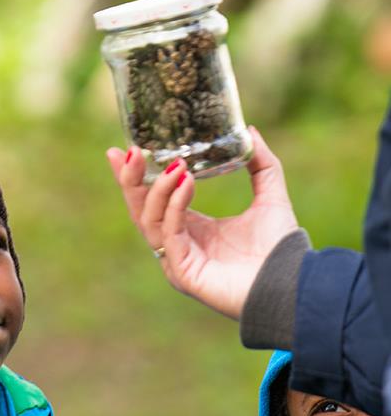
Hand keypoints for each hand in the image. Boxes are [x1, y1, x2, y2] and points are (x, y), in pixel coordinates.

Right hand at [106, 127, 298, 319]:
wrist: (292, 283)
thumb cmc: (280, 249)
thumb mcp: (270, 197)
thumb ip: (262, 165)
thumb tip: (251, 132)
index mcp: (191, 229)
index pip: (153, 199)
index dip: (136, 176)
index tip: (123, 149)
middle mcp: (177, 244)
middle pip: (140, 210)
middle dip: (131, 180)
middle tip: (130, 153)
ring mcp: (176, 260)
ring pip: (149, 221)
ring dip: (157, 190)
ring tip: (175, 166)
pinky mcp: (182, 272)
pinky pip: (170, 233)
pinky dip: (174, 206)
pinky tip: (185, 182)